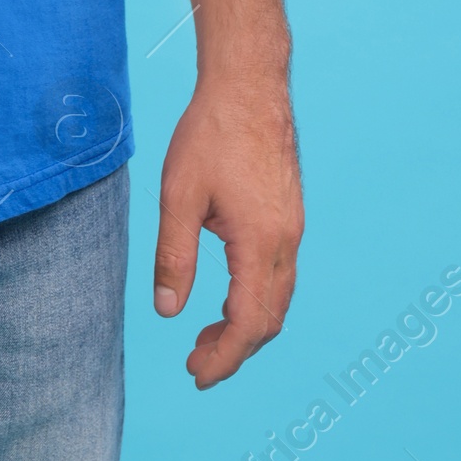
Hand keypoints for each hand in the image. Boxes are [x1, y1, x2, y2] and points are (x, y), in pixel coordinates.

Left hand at [153, 73, 302, 387]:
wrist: (248, 85)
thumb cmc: (210, 133)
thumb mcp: (178, 195)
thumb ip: (174, 256)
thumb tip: (168, 310)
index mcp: (260, 243)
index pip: (248, 323)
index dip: (224, 358)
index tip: (196, 375)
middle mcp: (285, 242)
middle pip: (268, 319)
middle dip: (234, 350)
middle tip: (195, 362)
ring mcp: (292, 228)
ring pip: (277, 298)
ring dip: (245, 324)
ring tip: (206, 335)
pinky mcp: (289, 214)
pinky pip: (279, 274)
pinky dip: (255, 297)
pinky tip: (226, 294)